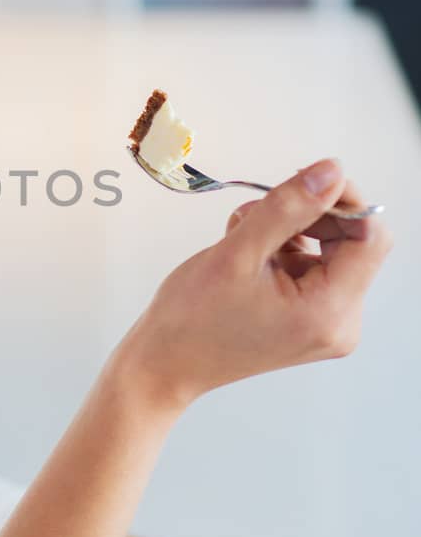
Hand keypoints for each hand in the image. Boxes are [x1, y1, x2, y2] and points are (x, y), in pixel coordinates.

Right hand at [125, 159, 392, 409]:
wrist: (166, 364)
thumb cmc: (193, 320)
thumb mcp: (238, 253)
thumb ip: (288, 208)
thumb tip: (331, 172)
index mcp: (329, 312)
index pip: (369, 239)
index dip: (344, 201)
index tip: (306, 181)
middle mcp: (339, 323)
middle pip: (351, 244)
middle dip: (309, 216)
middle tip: (260, 211)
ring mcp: (324, 324)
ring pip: (327, 251)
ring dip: (289, 231)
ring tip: (243, 236)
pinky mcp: (308, 320)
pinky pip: (312, 268)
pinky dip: (283, 250)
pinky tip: (248, 254)